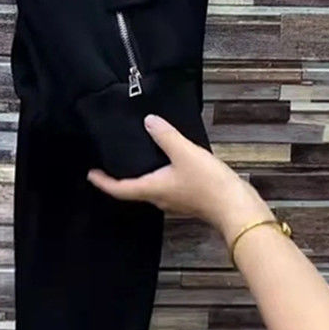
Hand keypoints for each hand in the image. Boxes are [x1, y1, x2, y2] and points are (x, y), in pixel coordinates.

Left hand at [87, 114, 272, 241]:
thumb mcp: (184, 153)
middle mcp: (160, 198)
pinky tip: (170, 163)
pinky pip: (168, 187)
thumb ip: (165, 136)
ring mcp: (176, 200)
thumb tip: (149, 122)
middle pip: (134, 190)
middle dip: (121, 179)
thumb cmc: (209, 184)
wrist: (237, 207)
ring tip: (139, 160)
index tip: (91, 174)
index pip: (120, 188)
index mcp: (152, 189)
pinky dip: (162, 175)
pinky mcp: (190, 199)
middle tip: (112, 165)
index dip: (103, 182)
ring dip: (142, 176)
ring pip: (152, 189)